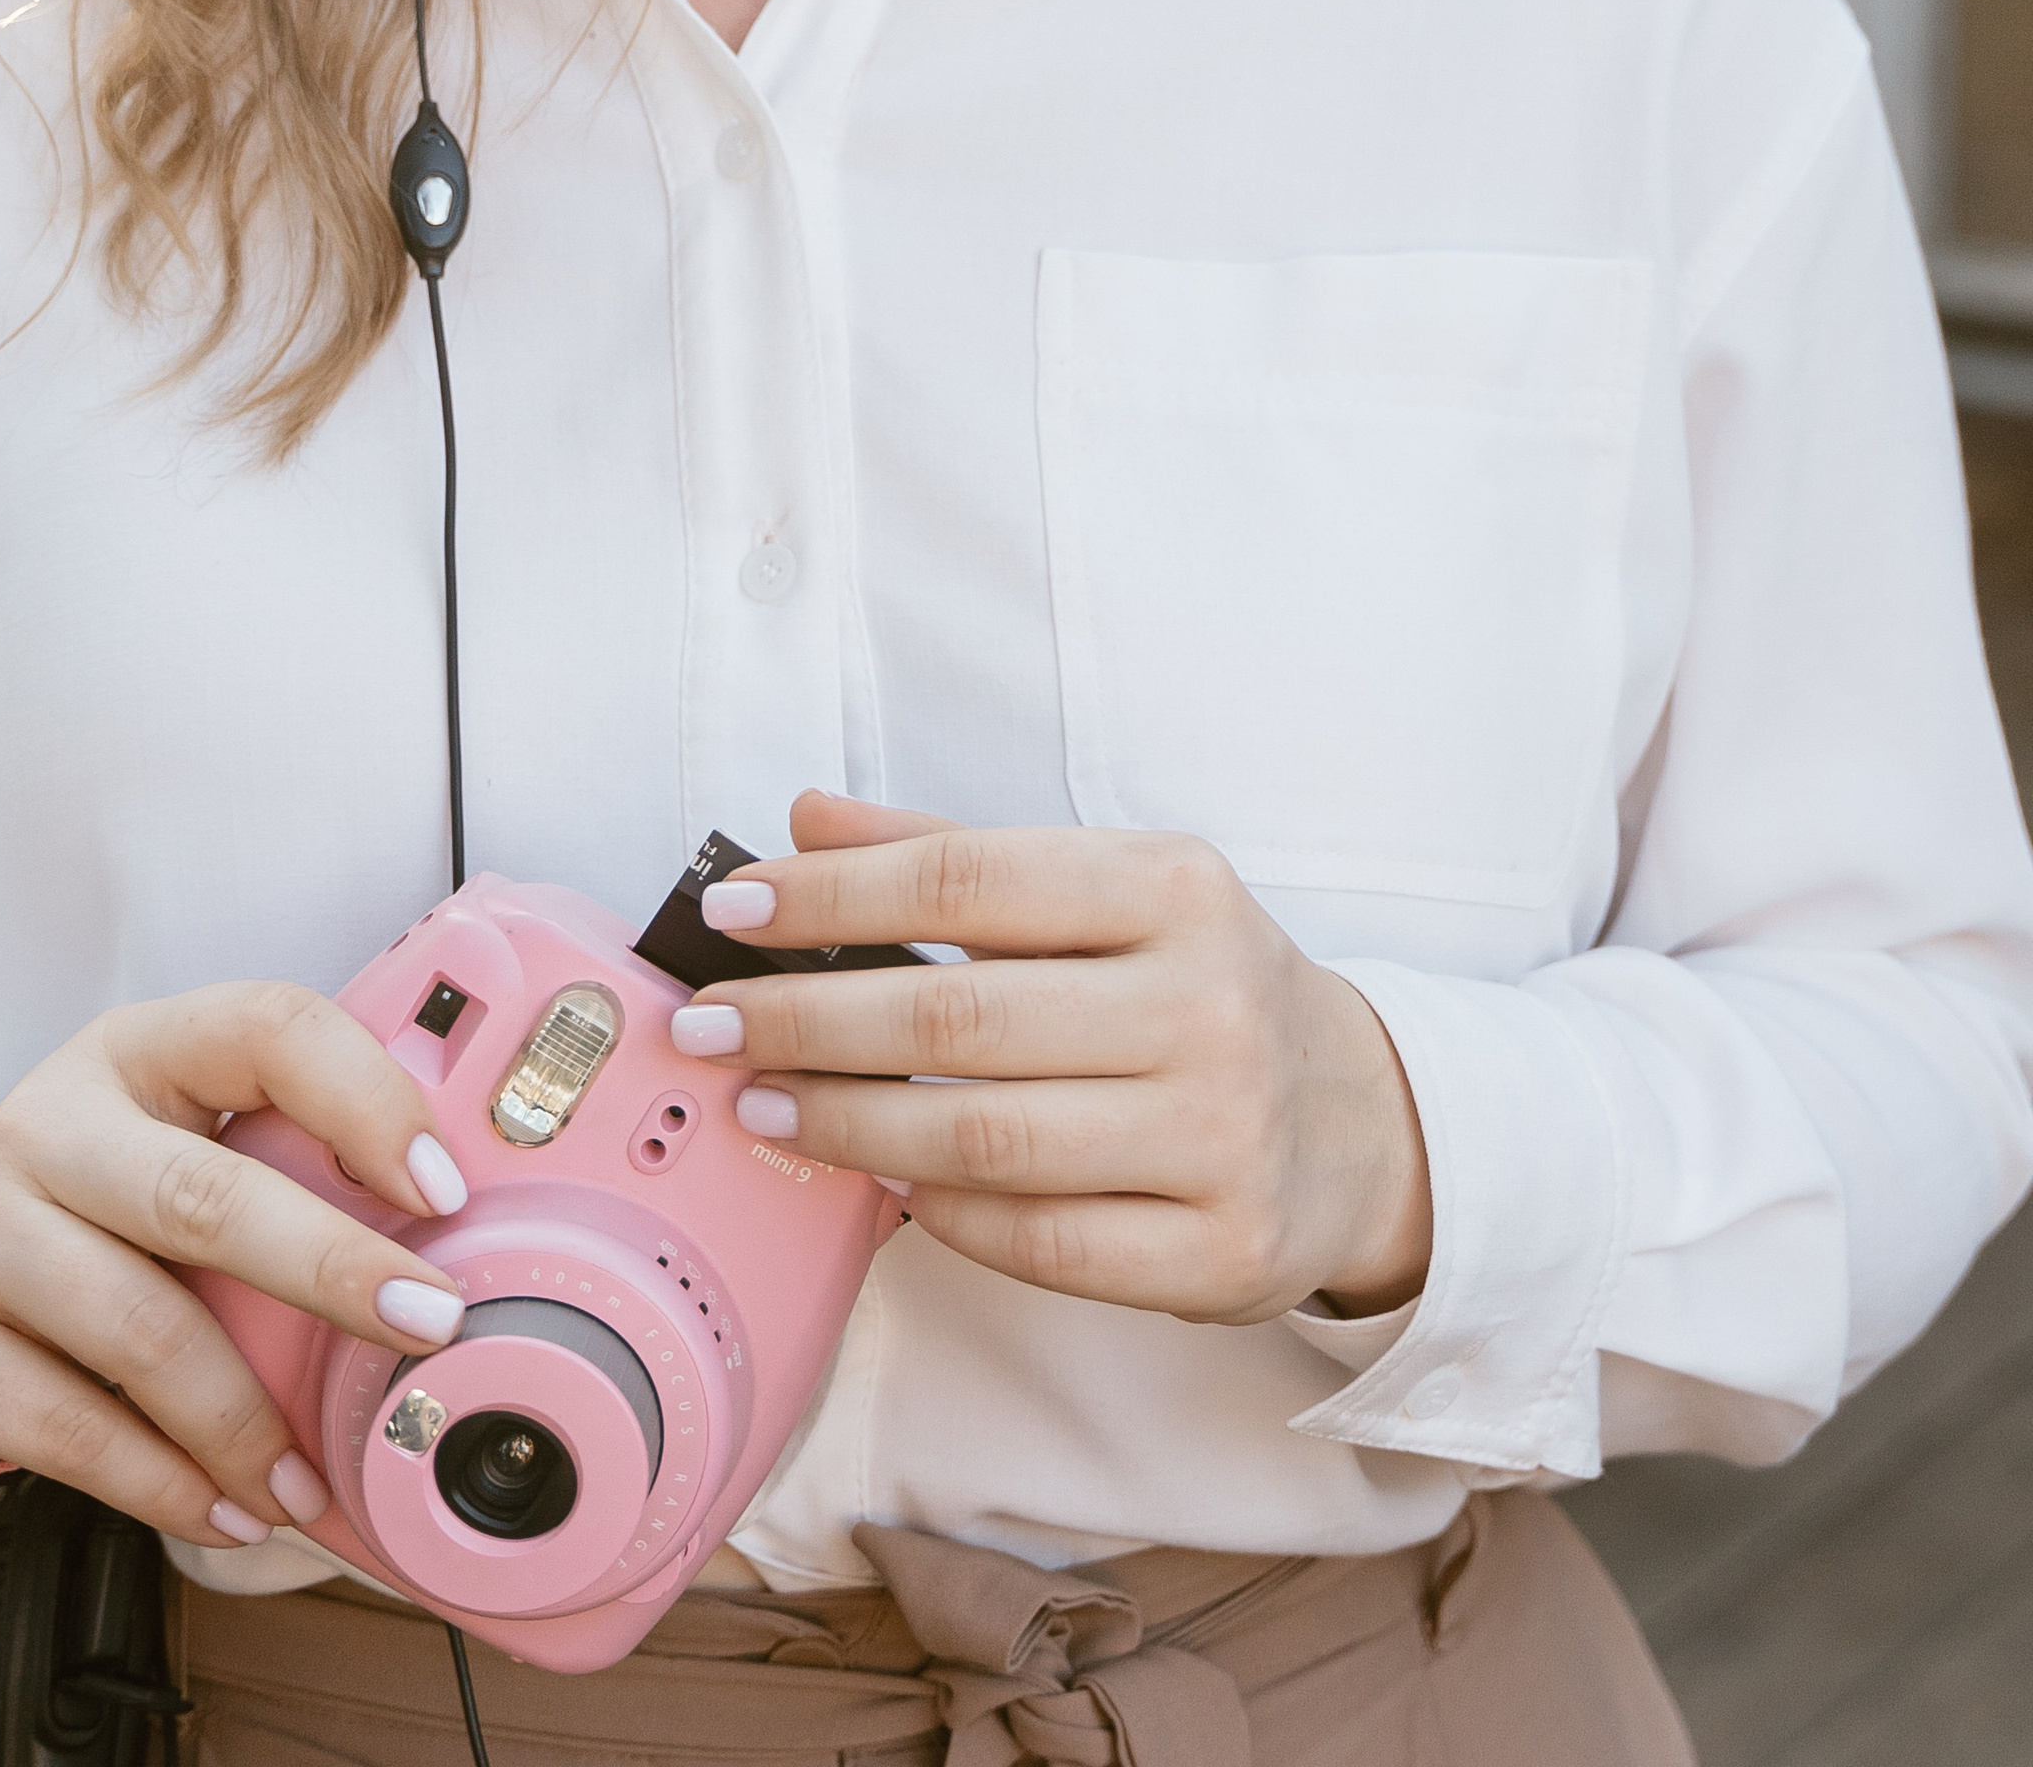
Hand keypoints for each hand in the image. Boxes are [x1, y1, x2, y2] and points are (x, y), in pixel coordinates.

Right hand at [0, 983, 471, 1547]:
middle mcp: (47, 1119)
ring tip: (307, 1484)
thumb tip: (441, 1246)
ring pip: (140, 1328)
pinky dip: (162, 1484)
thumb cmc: (89, 1218)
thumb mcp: (169, 1151)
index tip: (443, 1189)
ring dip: (246, 1424)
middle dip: (332, 1269)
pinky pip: (67, 1427)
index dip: (365, 1098)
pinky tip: (222, 1510)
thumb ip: (276, 1168)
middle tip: (428, 1329)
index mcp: (135, 1050)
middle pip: (204, 1195)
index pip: (265, 1026)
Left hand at [675, 795, 1431, 1321]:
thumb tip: (802, 820)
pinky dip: (943, 1217)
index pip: (968, 879)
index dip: (833, 894)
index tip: (733, 910)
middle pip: (959, 1014)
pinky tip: (881, 1186)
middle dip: (807, 1020)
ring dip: (848, 1125)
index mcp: (1175, 887)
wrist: (1363, 1122)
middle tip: (709, 1028)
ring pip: (986, 1140)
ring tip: (762, 1106)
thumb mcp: (1109, 887)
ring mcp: (1221, 1136)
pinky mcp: (1220, 1252)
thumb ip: (954, 853)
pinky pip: (1041, 1245)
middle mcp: (1207, 1004)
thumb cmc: (1200, 985)